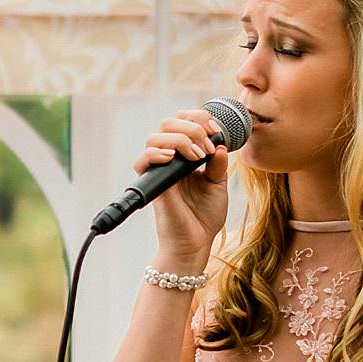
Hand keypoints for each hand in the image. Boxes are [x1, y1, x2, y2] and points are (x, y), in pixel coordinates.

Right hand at [136, 105, 234, 265]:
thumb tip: (220, 144)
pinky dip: (156, 154)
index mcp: (185, 156)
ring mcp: (159, 171)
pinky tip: (173, 158)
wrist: (196, 242)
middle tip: (208, 146)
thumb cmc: (205, 216)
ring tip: (197, 156)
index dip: (200, 119)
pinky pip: (142, 160)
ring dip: (180, 139)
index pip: (184, 123)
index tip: (217, 131)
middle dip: (192, 127)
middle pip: (168, 123)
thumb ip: (218, 163)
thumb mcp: (218, 183)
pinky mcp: (152, 184)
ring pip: (155, 137)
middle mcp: (170, 159)